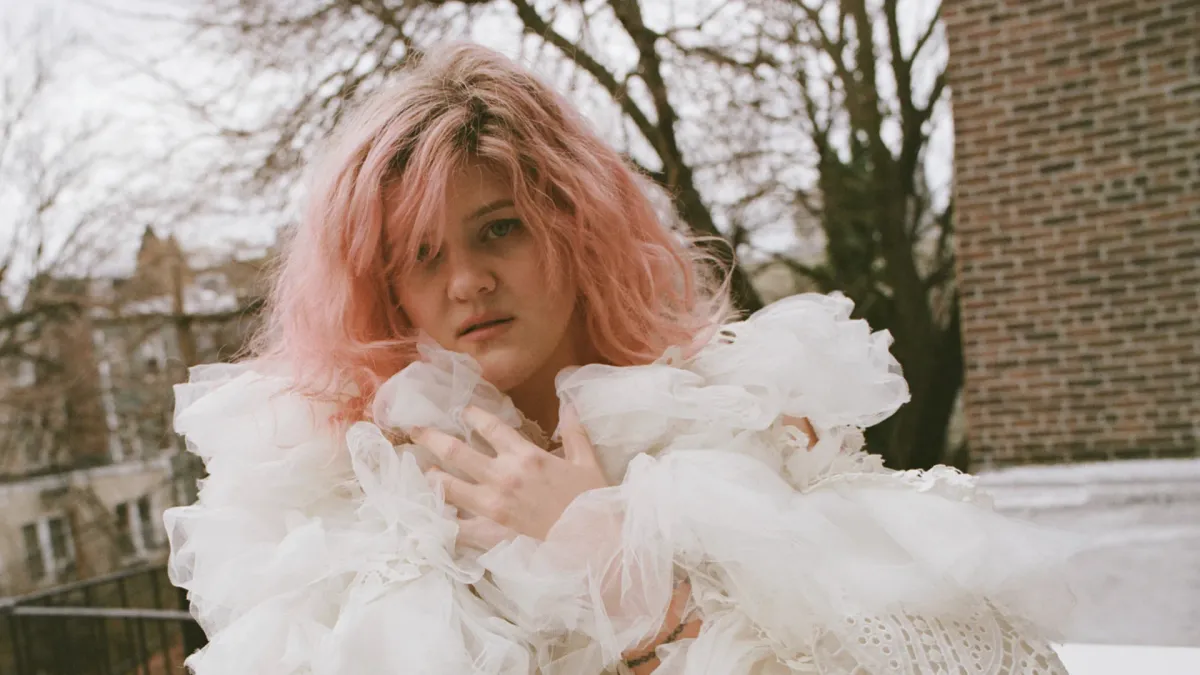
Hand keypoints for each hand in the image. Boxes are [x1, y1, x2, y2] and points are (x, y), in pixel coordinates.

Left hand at [412, 405, 608, 547]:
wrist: (594, 545)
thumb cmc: (592, 502)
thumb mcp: (587, 461)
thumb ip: (574, 431)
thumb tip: (568, 402)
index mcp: (526, 456)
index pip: (490, 427)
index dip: (472, 415)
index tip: (462, 411)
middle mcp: (503, 476)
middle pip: (456, 451)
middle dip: (431, 437)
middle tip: (415, 429)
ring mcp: (492, 506)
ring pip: (448, 486)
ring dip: (431, 476)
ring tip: (424, 470)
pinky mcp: (489, 533)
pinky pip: (456, 526)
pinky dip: (442, 518)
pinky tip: (433, 513)